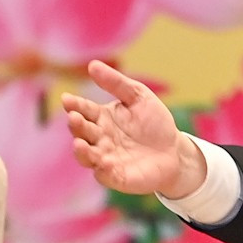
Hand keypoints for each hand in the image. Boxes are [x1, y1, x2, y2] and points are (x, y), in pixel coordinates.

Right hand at [62, 60, 207, 198]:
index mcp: (102, 118)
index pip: (84, 110)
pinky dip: (103, 170)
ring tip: (79, 143)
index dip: (75, 105)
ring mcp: (107, 158)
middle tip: (74, 118)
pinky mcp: (118, 177)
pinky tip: (104, 163)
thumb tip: (92, 64)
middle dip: (77, 125)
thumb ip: (116, 83)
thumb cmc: (154, 123)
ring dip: (82, 151)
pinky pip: (106, 175)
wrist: (175, 151)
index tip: (67, 99)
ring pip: (87, 156)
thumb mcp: (138, 96)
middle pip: (83, 132)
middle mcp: (100, 139)